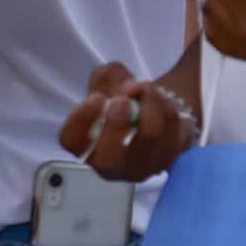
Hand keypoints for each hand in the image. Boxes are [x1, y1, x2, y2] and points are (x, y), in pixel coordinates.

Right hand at [60, 62, 188, 181]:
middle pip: (108, 160)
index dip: (81, 120)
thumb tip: (131, 88)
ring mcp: (144, 167)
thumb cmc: (122, 100)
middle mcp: (113, 166)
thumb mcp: (108, 81)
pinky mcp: (171, 159)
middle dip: (116, 125)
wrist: (156, 110)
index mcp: (87, 148)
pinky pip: (174, 130)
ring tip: (147, 89)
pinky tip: (162, 104)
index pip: (72, 143)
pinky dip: (168, 107)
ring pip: (150, 137)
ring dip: (150, 102)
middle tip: (124, 100)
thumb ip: (111, 78)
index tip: (97, 97)